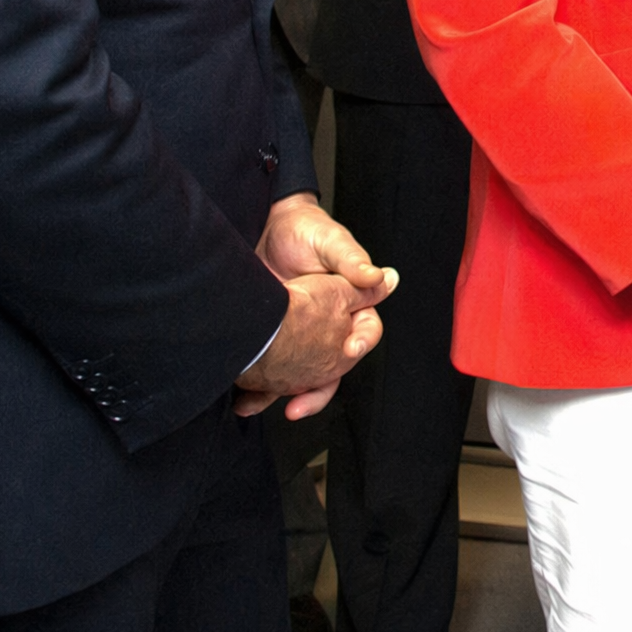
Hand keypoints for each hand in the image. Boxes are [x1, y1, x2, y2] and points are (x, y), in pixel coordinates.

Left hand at [234, 195, 395, 419]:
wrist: (263, 226)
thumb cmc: (304, 228)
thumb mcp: (330, 241)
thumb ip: (352, 260)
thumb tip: (382, 276)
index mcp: (351, 301)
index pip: (366, 329)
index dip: (361, 342)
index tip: (350, 349)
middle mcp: (329, 322)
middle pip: (336, 366)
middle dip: (320, 388)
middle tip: (301, 402)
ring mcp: (302, 332)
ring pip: (306, 375)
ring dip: (292, 395)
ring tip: (275, 406)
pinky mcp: (275, 336)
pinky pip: (275, 368)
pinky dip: (263, 386)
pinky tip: (249, 396)